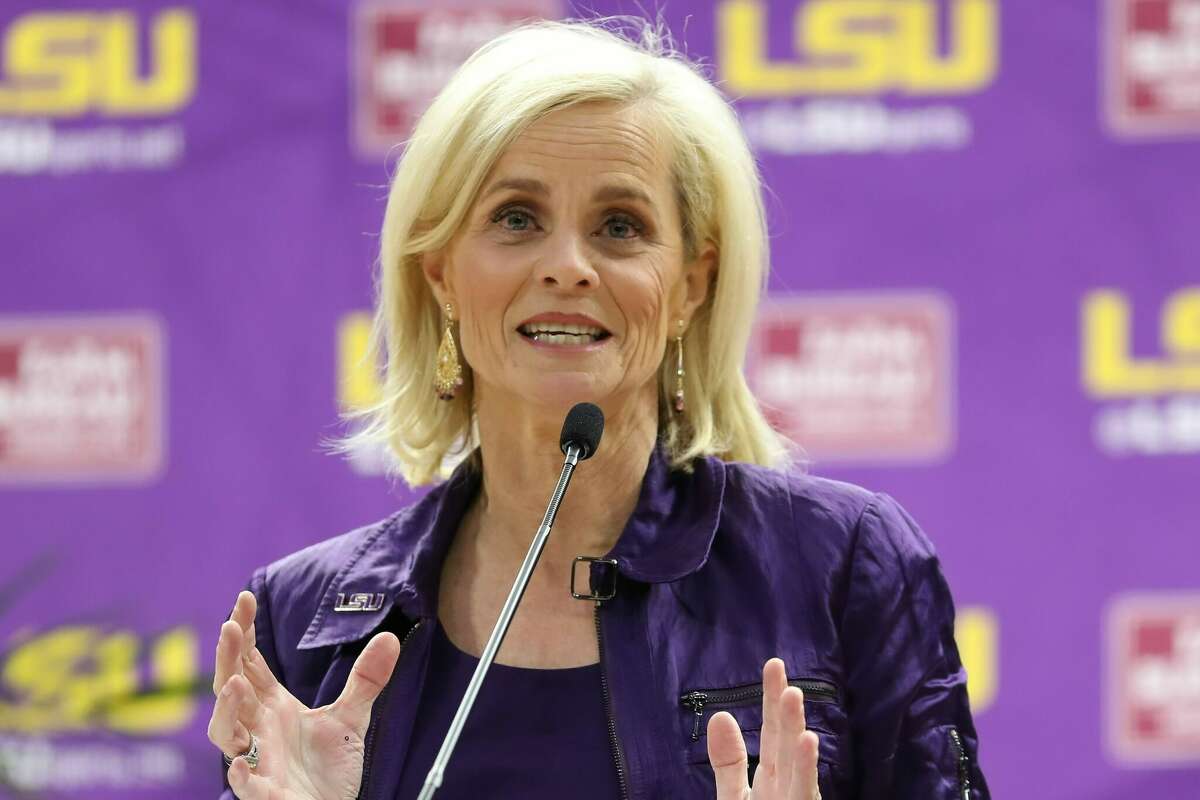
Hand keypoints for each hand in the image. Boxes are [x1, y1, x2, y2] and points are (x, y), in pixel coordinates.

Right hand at [207, 591, 400, 799]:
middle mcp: (258, 729)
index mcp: (272, 707)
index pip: (250, 663)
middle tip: (230, 627)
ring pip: (226, 734)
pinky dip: (242, 775)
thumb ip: (366, 680)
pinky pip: (247, 785)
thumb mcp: (351, 717)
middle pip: (231, 687)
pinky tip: (241, 765)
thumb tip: (391, 638)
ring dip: (226, 709)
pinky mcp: (268, 793)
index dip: (245, 633)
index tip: (245, 599)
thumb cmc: (327, 769)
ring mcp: (259, 760)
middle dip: (228, 658)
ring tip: (235, 684)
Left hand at [707, 658, 820, 799]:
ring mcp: (796, 797)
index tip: (773, 664)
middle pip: (785, 739)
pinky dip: (806, 767)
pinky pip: (803, 789)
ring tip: (792, 694)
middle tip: (778, 666)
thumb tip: (720, 715)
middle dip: (782, 705)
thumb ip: (728, 761)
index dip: (771, 698)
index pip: (772, 730)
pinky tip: (808, 741)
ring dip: (794, 726)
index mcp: (772, 774)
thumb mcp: (734, 795)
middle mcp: (788, 781)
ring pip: (797, 760)